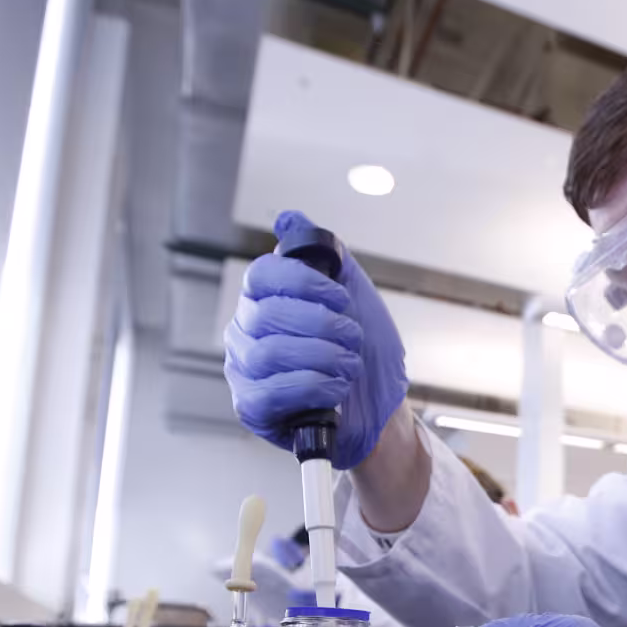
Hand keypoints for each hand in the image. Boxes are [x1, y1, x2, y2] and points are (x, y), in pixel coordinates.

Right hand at [223, 211, 409, 468]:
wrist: (382, 407)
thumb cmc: (365, 353)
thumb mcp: (355, 296)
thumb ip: (327, 256)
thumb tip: (288, 218)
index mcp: (265, 300)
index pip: (262, 275)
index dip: (303, 282)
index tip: (340, 297)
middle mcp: (246, 332)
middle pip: (267, 314)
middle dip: (322, 325)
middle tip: (353, 338)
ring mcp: (244, 371)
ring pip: (269, 353)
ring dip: (322, 357)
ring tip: (350, 365)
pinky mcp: (252, 408)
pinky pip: (270, 393)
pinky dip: (312, 387)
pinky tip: (335, 389)